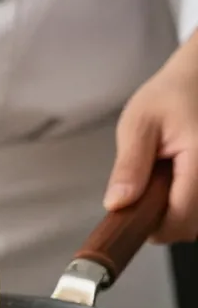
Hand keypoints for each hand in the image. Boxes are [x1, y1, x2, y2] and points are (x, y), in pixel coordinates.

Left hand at [104, 31, 197, 242]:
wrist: (197, 81)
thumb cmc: (169, 96)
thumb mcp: (139, 123)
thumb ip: (130, 165)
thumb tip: (117, 203)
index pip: (181, 218)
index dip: (154, 227)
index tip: (132, 220)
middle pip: (191, 226)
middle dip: (164, 221)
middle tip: (144, 194)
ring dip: (175, 213)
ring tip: (161, 182)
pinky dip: (185, 204)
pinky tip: (174, 182)